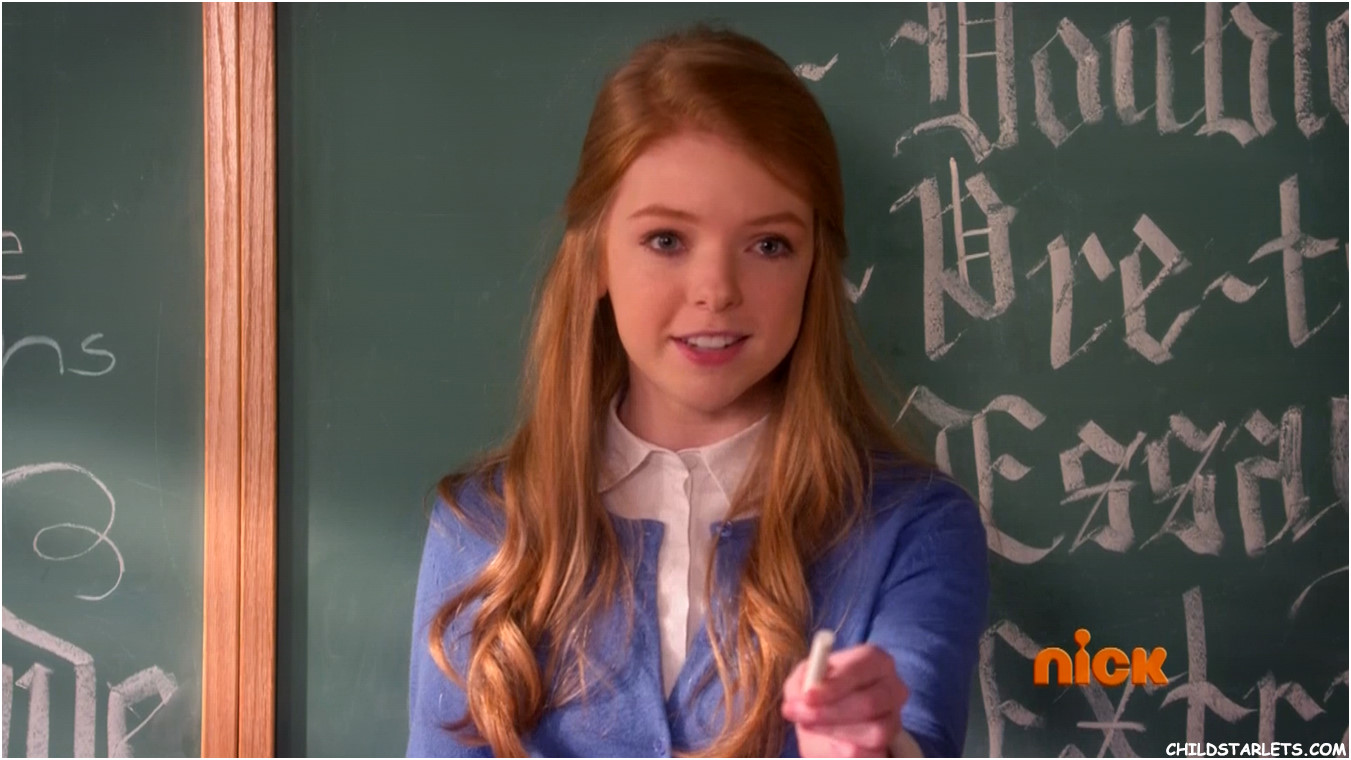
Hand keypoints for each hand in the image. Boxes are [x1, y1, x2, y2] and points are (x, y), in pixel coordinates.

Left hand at [780, 644, 912, 757]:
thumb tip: (803, 696)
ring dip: (836, 733)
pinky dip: (844, 752)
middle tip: (801, 717)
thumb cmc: (819, 697)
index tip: (808, 697)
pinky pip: (873, 754)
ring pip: (874, 733)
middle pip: (869, 703)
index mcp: (874, 660)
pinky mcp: (891, 745)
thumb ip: (800, 686)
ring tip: (811, 728)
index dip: (834, 686)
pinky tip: (830, 742)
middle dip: (829, 713)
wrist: (831, 728)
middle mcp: (894, 687)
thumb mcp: (802, 684)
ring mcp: (896, 718)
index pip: (859, 670)